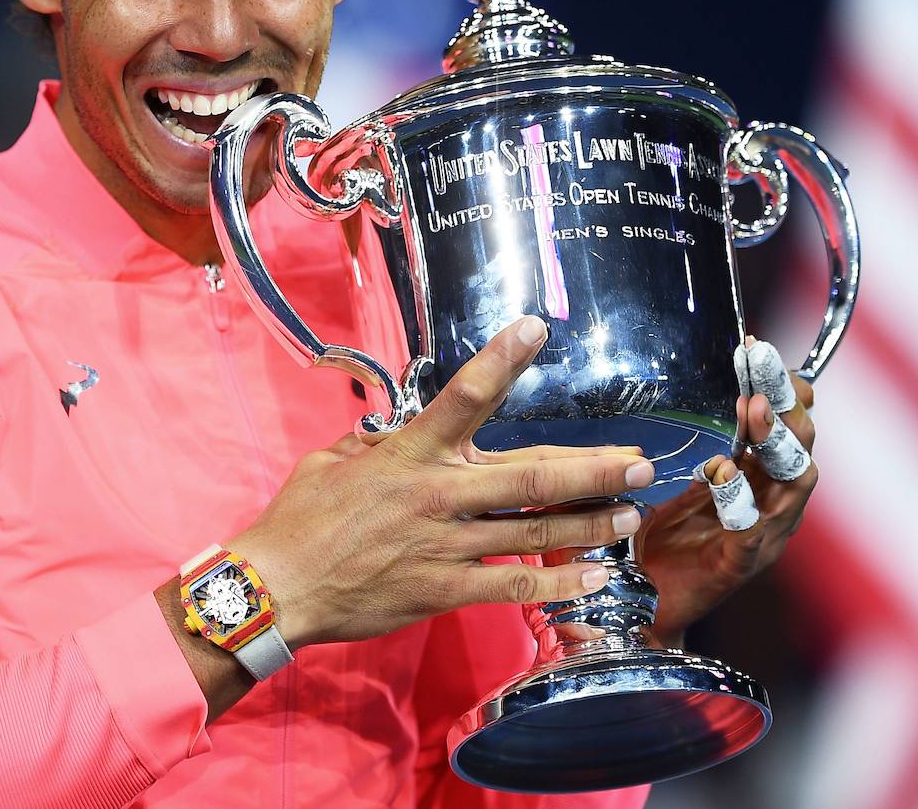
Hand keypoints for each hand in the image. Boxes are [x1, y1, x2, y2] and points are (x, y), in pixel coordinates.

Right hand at [229, 316, 655, 648]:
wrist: (277, 587)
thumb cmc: (301, 519)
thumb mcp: (334, 461)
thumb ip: (376, 444)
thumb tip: (396, 431)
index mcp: (411, 452)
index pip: (465, 396)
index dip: (503, 359)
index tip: (536, 328)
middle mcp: (438, 494)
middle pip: (531, 475)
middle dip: (593, 468)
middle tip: (641, 463)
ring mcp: (446, 544)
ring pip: (535, 530)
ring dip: (591, 521)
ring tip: (632, 514)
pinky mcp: (444, 589)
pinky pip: (512, 584)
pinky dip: (557, 580)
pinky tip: (594, 575)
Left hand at [642, 341, 817, 646]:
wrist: (640, 606)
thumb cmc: (656, 541)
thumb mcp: (671, 480)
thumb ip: (686, 443)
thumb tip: (677, 391)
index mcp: (757, 478)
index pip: (783, 423)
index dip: (778, 385)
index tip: (756, 349)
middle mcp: (772, 502)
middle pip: (800, 443)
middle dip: (787, 401)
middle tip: (763, 369)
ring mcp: (764, 534)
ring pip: (795, 480)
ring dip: (776, 442)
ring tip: (754, 411)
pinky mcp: (741, 564)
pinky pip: (755, 526)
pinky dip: (742, 498)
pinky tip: (721, 472)